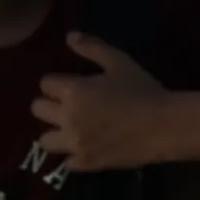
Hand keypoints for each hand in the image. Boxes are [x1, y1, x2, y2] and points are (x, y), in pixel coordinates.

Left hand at [33, 32, 168, 170]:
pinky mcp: (86, 163)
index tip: (69, 86)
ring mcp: (74, 143)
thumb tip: (70, 37)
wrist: (163, 126)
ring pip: (44, 140)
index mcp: (73, 90)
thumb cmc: (142, 91)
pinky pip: (65, 162)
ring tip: (69, 131)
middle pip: (37, 109)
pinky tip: (85, 149)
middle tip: (66, 107)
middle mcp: (67, 117)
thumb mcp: (119, 62)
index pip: (45, 84)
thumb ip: (92, 48)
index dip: (56, 83)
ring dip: (54, 133)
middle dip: (49, 106)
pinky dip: (73, 156)